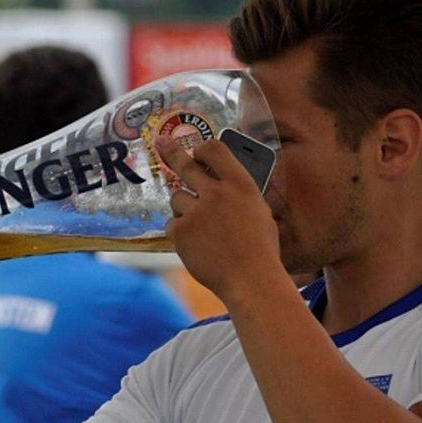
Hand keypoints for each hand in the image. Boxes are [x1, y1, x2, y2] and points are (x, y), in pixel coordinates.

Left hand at [156, 135, 282, 302]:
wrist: (251, 280)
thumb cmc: (260, 250)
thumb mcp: (259, 212)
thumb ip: (237, 195)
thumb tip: (220, 185)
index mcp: (241, 184)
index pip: (216, 150)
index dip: (204, 149)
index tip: (196, 151)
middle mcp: (217, 192)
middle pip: (186, 164)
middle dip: (172, 152)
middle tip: (161, 142)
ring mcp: (196, 211)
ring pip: (177, 199)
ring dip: (184, 210)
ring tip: (202, 230)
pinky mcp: (180, 231)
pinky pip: (171, 224)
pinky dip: (180, 233)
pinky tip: (196, 245)